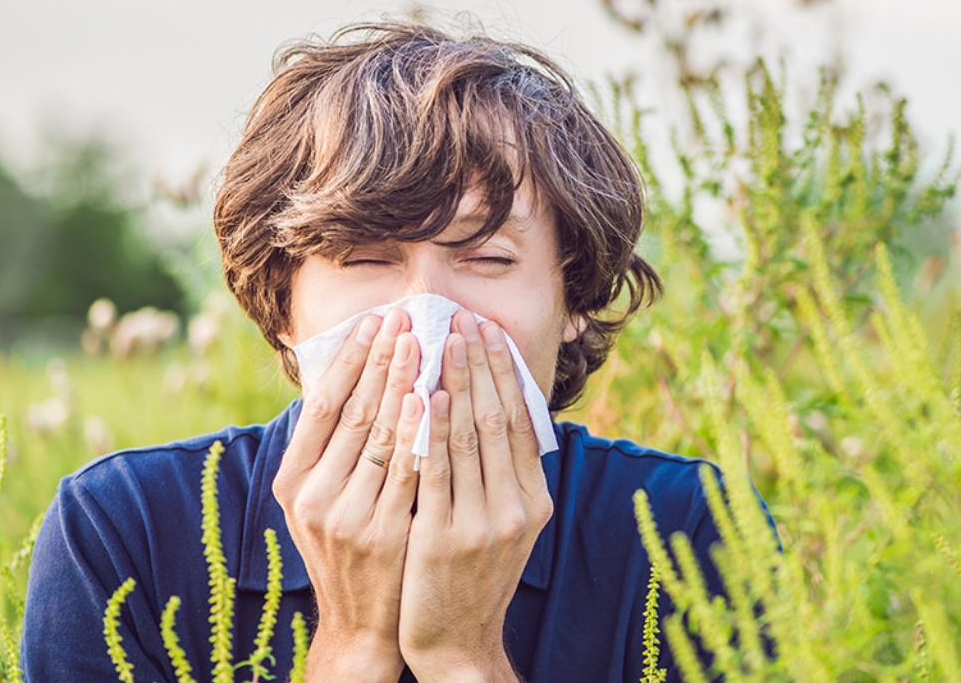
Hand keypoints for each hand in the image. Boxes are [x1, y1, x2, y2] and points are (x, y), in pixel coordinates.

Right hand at [272, 310, 421, 682]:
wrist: (361, 624)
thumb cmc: (347, 548)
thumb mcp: (321, 500)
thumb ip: (330, 448)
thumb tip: (350, 375)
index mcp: (292, 481)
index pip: (322, 404)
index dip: (349, 359)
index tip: (373, 320)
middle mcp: (312, 496)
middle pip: (352, 412)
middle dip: (380, 359)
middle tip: (404, 316)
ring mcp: (346, 516)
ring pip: (380, 436)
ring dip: (402, 382)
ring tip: (422, 340)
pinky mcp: (382, 534)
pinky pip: (406, 471)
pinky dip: (419, 432)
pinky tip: (432, 398)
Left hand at [398, 312, 554, 681]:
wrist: (456, 642)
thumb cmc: (470, 575)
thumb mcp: (502, 526)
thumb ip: (500, 476)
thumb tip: (492, 411)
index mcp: (533, 501)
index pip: (520, 421)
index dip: (504, 372)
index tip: (488, 330)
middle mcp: (516, 509)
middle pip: (497, 419)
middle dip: (480, 363)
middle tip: (464, 318)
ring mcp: (483, 524)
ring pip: (469, 437)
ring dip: (456, 382)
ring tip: (443, 339)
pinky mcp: (446, 538)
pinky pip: (437, 471)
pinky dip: (433, 429)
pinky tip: (426, 394)